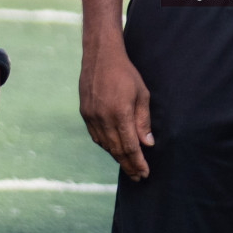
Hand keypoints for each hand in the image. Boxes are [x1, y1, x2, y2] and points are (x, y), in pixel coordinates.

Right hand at [79, 37, 152, 180]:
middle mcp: (103, 118)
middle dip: (128, 165)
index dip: (137, 162)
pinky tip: (114, 150)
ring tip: (128, 166)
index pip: (130, 146)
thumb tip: (147, 144)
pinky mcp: (85, 113)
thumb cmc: (125, 73)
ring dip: (117, 158)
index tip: (144, 173)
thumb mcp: (141, 94)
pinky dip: (106, 146)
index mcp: (120, 113)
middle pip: (116, 150)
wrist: (100, 56)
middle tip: (138, 177)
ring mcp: (91, 116)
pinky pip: (96, 136)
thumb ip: (143, 121)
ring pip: (105, 145)